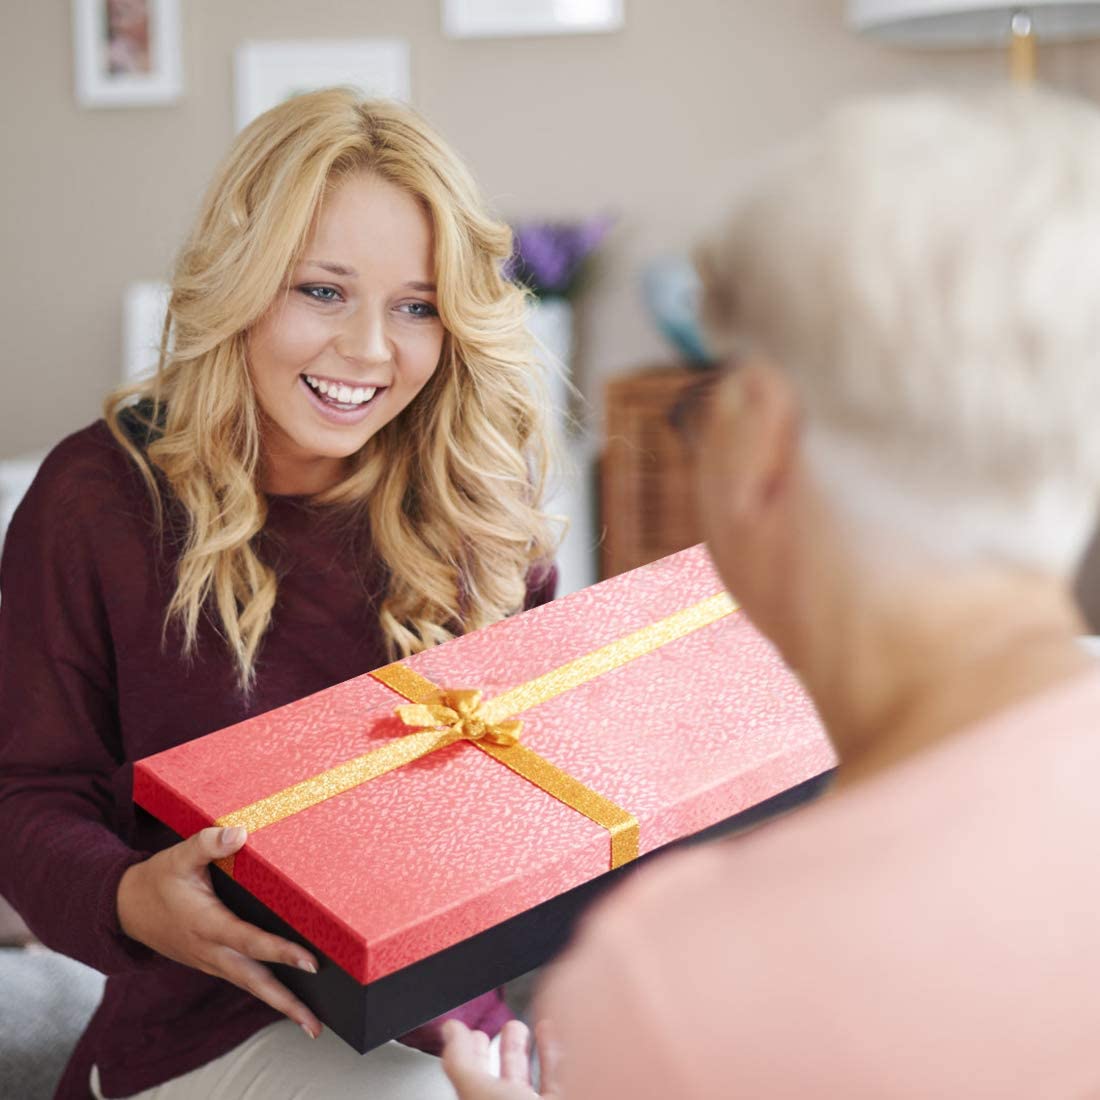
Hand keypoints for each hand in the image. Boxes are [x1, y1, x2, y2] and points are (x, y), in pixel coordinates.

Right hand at [117, 826, 321, 1038]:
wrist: (126, 909)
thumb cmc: (158, 880)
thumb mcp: (179, 856)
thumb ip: (208, 844)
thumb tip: (239, 833)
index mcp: (206, 924)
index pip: (249, 941)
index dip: (280, 951)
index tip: (309, 961)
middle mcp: (210, 950)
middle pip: (253, 981)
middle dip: (284, 1003)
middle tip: (314, 1024)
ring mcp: (210, 961)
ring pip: (249, 986)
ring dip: (279, 1005)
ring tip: (310, 1024)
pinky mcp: (212, 963)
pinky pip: (243, 980)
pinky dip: (265, 992)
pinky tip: (287, 999)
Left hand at [442, 1019, 563, 1099]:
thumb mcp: (477, 1090)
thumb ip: (460, 1060)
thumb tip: (448, 1030)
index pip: (471, 1080)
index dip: (469, 1055)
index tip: (471, 1033)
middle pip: (503, 1078)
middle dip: (502, 1049)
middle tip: (503, 1026)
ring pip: (528, 1076)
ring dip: (524, 1049)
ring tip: (522, 1027)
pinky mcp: (566, 1097)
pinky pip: (556, 1073)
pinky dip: (552, 1050)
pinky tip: (551, 1033)